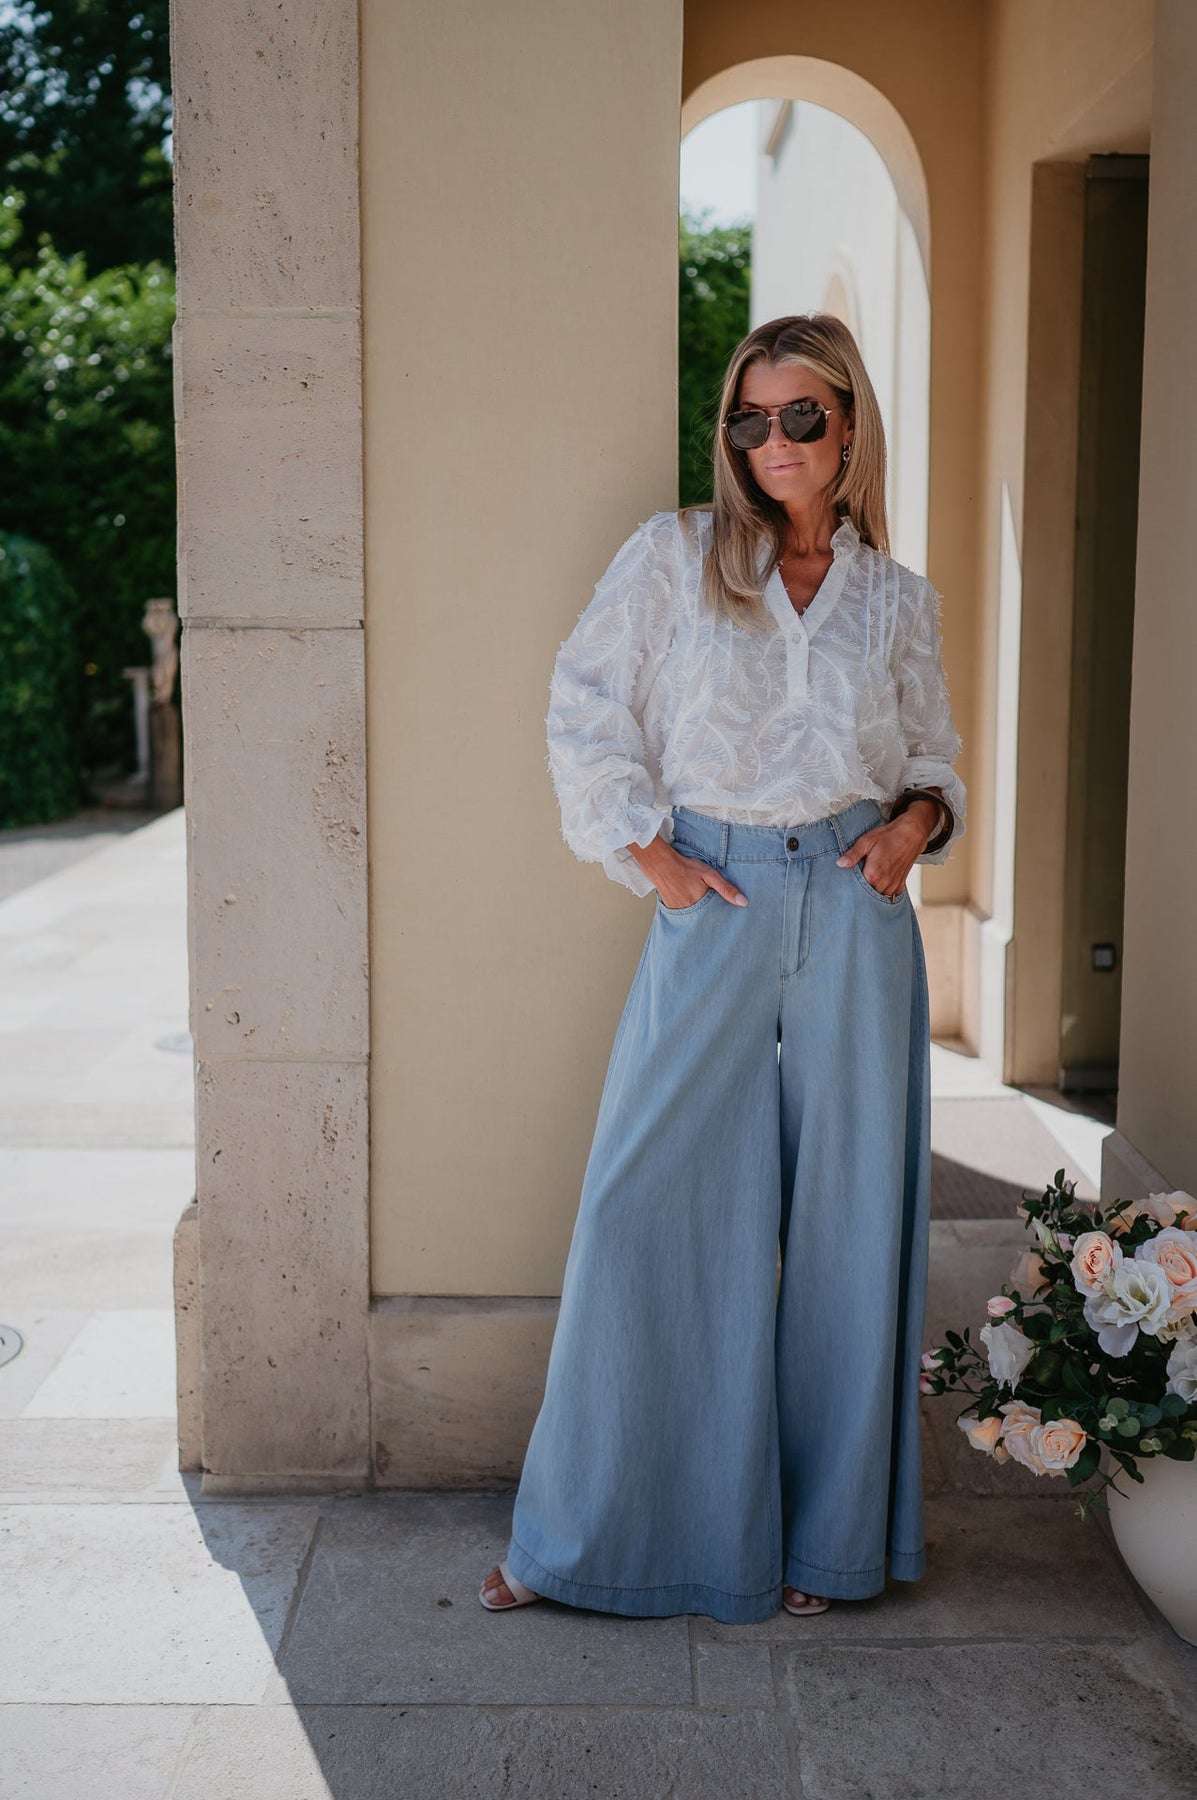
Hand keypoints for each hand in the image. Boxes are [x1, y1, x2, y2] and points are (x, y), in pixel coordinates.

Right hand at [626, 835, 747, 908]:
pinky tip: (692, 903)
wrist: (661, 865)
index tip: (729, 915)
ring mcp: (680, 912)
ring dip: (701, 914)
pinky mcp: (672, 911)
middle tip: (714, 908)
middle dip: (712, 916)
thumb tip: (743, 902)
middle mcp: (690, 911)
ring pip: (696, 918)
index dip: (723, 914)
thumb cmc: (686, 867)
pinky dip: (691, 912)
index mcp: (700, 904)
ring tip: (702, 905)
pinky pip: (686, 916)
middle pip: (707, 919)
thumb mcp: (710, 875)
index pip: (717, 916)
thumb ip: (726, 889)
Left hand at [835, 802, 938, 898]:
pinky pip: (887, 896)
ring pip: (876, 897)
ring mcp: (893, 887)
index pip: (855, 890)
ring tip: (867, 881)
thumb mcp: (866, 841)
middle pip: (866, 896)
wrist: (911, 835)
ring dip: (870, 892)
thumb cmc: (889, 836)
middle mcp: (884, 883)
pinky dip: (880, 891)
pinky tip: (877, 883)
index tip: (844, 883)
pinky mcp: (899, 887)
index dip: (849, 886)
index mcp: (874, 874)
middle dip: (859, 891)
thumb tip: (840, 863)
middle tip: (855, 882)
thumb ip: (853, 854)